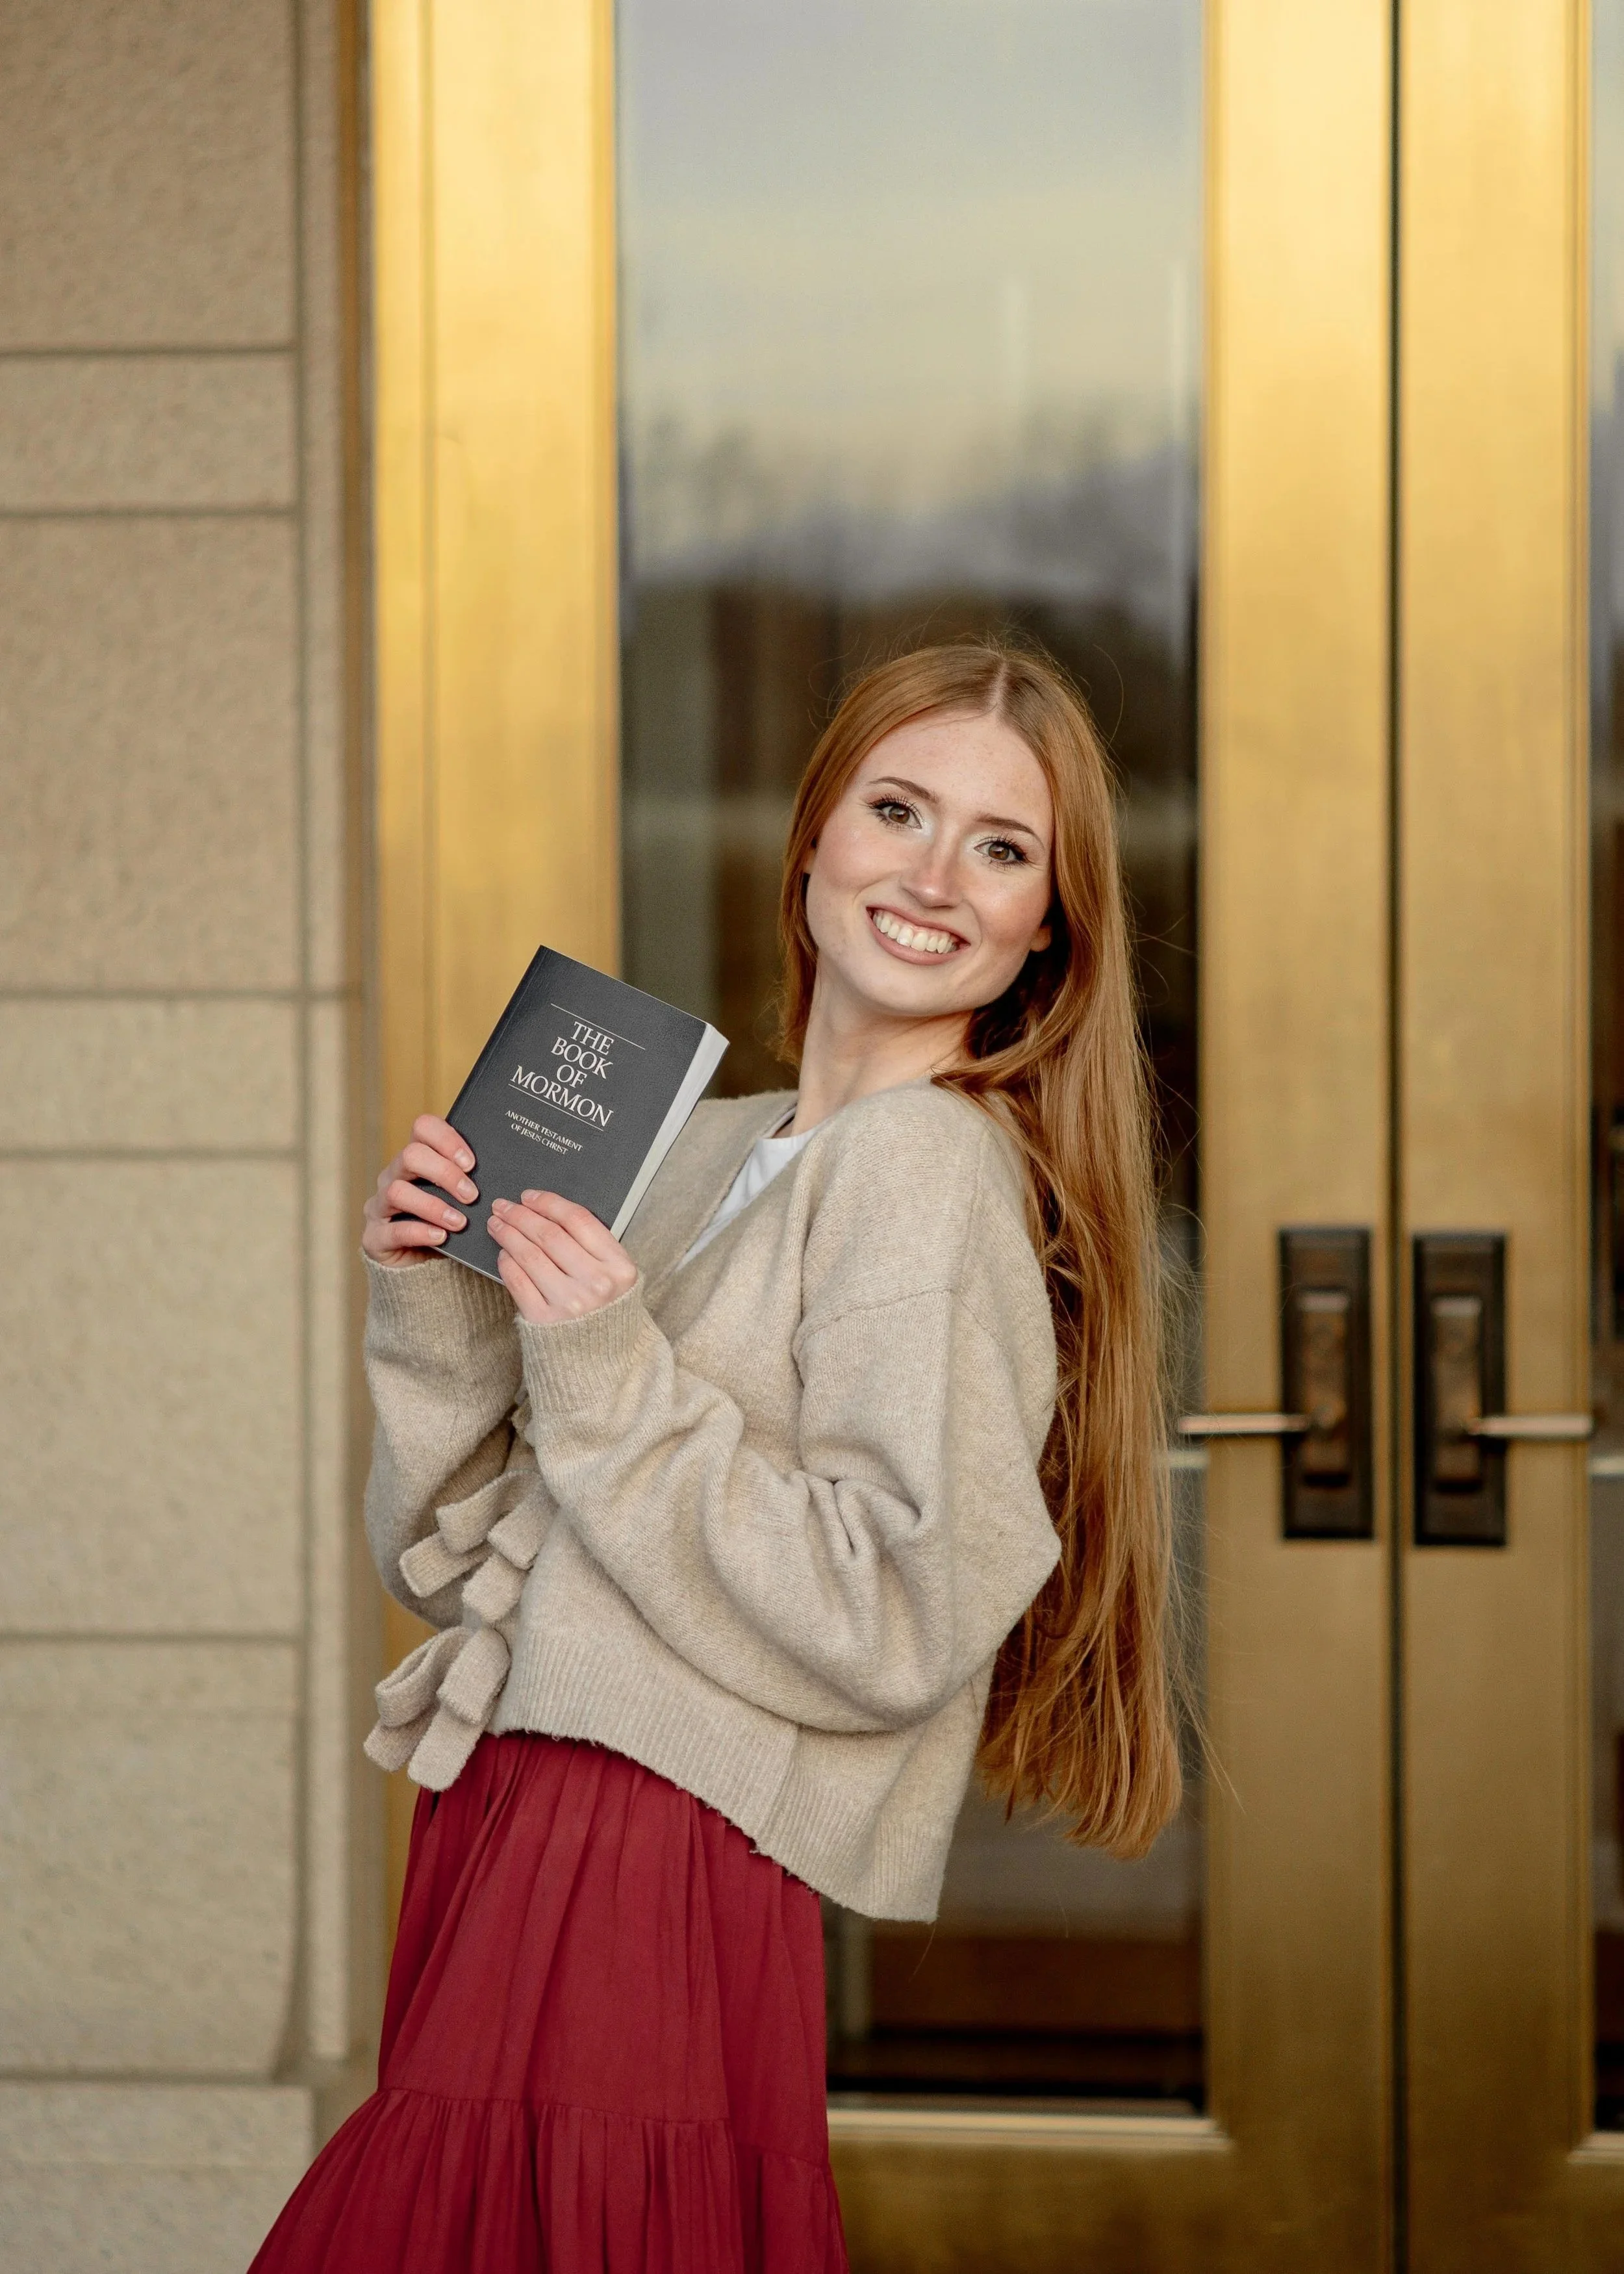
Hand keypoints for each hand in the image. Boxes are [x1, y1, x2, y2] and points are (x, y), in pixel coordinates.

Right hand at [361, 1114, 478, 1266]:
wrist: (421, 1266)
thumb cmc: (445, 1222)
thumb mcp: (456, 1198)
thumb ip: (469, 1182)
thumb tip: (500, 1172)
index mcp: (414, 1159)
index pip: (422, 1128)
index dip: (447, 1139)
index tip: (471, 1162)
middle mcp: (392, 1176)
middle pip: (410, 1155)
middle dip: (445, 1173)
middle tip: (471, 1194)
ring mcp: (379, 1206)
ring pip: (397, 1191)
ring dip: (433, 1206)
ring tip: (460, 1222)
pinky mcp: (375, 1236)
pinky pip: (394, 1230)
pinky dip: (421, 1232)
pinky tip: (442, 1237)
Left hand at [487, 1191, 637, 1324]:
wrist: (602, 1362)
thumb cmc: (606, 1313)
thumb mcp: (616, 1277)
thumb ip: (593, 1247)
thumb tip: (546, 1214)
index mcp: (619, 1267)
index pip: (578, 1220)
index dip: (548, 1202)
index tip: (529, 1196)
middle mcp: (595, 1283)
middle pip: (549, 1234)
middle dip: (521, 1214)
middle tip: (503, 1206)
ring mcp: (568, 1302)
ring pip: (529, 1254)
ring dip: (507, 1233)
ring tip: (497, 1224)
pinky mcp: (543, 1320)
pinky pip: (517, 1280)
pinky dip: (506, 1262)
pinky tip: (503, 1253)